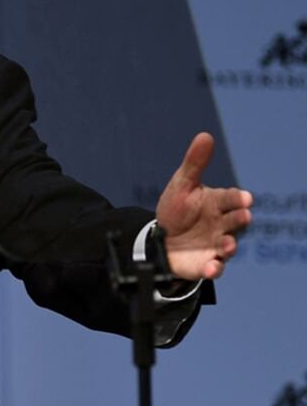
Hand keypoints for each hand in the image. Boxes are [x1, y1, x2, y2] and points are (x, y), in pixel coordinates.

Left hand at [157, 132, 252, 280]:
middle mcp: (222, 225)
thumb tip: (205, 136)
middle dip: (239, 219)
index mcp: (218, 203)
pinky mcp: (207, 264)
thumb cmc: (177, 209)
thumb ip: (194, 163)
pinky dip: (214, 269)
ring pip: (228, 247)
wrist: (161, 240)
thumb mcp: (182, 185)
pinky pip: (214, 268)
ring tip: (228, 245)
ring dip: (229, 246)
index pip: (232, 199)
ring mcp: (216, 246)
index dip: (237, 199)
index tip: (245, 198)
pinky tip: (211, 267)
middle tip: (244, 216)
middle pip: (235, 222)